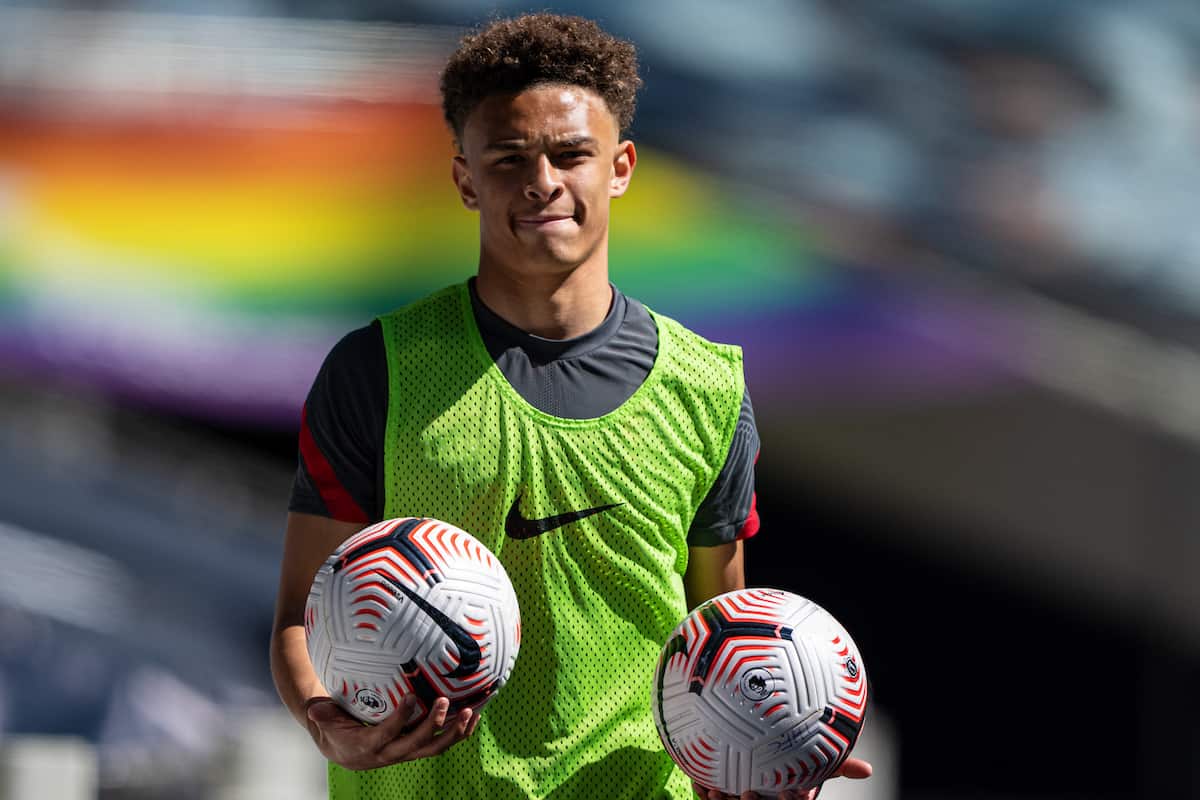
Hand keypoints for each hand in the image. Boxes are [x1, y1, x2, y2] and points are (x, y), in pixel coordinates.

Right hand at [305, 695, 478, 770]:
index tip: (409, 697)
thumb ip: (322, 715)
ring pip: (434, 748)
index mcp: (368, 747)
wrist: (342, 748)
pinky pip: (441, 743)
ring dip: (454, 732)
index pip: (387, 734)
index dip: (399, 719)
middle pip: (417, 744)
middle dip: (433, 725)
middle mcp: (390, 754)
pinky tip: (474, 716)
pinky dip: (459, 732)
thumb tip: (315, 709)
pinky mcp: (417, 748)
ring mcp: (407, 752)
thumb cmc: (334, 726)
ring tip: (470, 712)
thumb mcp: (325, 720)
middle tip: (445, 701)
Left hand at [693, 757, 872, 799]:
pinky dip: (706, 792)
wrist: (753, 764)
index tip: (787, 791)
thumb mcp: (812, 767)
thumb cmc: (787, 769)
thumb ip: (837, 768)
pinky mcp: (720, 798)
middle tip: (746, 791)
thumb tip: (868, 770)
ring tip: (719, 789)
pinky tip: (702, 781)